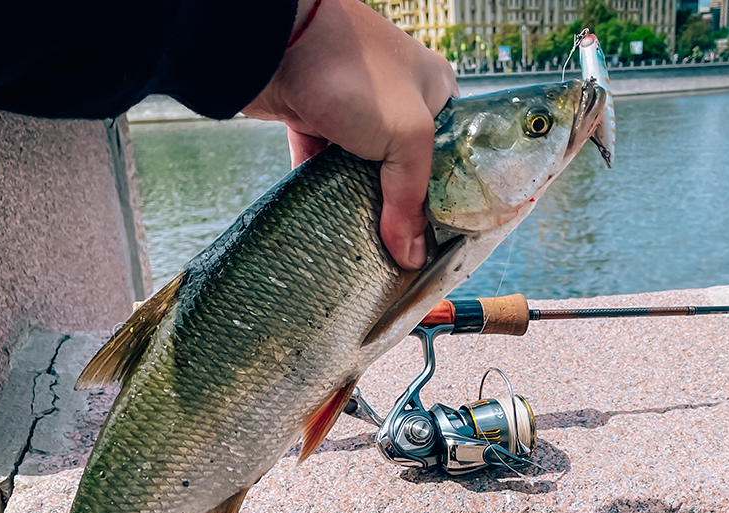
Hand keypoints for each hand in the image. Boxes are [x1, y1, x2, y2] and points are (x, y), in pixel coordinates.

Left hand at [241, 0, 457, 269]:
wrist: (277, 39)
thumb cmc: (359, 75)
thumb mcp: (406, 137)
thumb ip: (410, 200)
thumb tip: (410, 258)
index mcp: (435, 91)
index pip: (451, 154)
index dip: (448, 198)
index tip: (440, 243)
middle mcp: (397, 99)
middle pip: (405, 169)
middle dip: (400, 208)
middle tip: (402, 254)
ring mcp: (351, 108)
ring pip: (361, 170)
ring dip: (360, 204)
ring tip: (366, 248)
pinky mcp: (311, 117)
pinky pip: (321, 165)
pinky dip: (322, 192)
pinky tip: (327, 224)